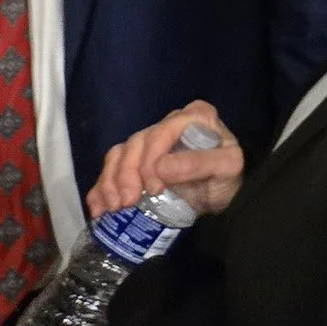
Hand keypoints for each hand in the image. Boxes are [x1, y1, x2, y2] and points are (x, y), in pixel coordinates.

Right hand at [86, 103, 243, 220]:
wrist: (220, 195)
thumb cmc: (227, 177)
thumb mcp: (226, 168)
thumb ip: (199, 164)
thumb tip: (160, 168)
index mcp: (194, 117)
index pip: (163, 131)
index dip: (151, 159)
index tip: (153, 188)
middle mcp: (168, 124)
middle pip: (136, 144)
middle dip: (126, 175)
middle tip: (127, 203)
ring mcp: (149, 143)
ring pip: (119, 154)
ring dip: (110, 182)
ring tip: (113, 207)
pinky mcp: (135, 163)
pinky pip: (110, 170)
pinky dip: (101, 189)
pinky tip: (99, 208)